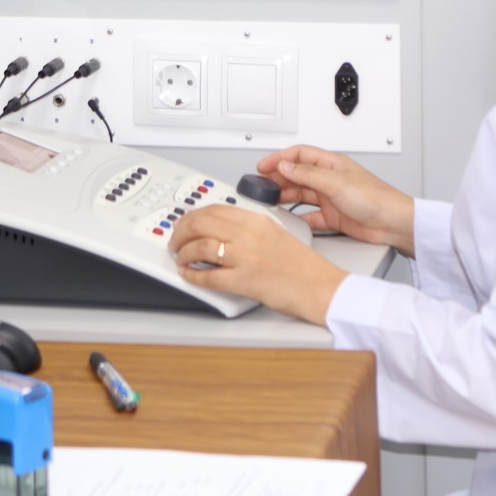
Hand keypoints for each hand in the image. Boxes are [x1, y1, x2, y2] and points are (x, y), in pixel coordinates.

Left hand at [166, 206, 347, 324]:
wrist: (320, 286)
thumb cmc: (301, 265)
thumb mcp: (275, 233)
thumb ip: (249, 229)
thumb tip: (221, 230)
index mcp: (257, 220)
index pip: (215, 209)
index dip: (192, 215)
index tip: (184, 222)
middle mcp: (249, 234)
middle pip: (201, 223)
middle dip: (181, 231)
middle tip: (175, 239)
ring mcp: (246, 257)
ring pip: (200, 246)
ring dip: (183, 253)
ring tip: (180, 257)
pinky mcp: (244, 280)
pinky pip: (209, 276)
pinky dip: (193, 275)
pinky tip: (188, 275)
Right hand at [256, 145, 415, 256]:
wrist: (393, 224)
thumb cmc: (376, 198)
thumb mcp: (336, 183)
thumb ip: (308, 175)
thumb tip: (285, 166)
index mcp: (331, 164)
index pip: (299, 155)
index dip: (280, 158)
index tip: (263, 167)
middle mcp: (330, 179)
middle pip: (297, 175)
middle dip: (278, 178)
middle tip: (262, 186)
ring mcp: (331, 198)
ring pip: (301, 195)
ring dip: (286, 197)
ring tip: (271, 201)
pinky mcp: (333, 217)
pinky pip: (309, 216)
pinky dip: (298, 218)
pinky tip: (290, 220)